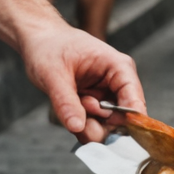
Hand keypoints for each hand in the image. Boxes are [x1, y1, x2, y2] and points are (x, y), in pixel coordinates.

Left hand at [17, 23, 143, 142]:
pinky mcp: (95, 104)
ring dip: (88, 124)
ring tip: (70, 109)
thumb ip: (66, 102)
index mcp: (118, 67)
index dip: (126, 120)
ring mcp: (107, 95)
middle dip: (100, 124)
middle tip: (77, 120)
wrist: (38, 41)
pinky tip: (70, 114)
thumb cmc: (48, 47)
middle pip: (122, 117)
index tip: (109, 132)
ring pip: (107, 124)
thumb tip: (78, 127)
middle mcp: (117, 83)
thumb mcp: (52, 73)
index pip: (134, 99)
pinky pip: (94, 124)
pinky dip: (81, 125)